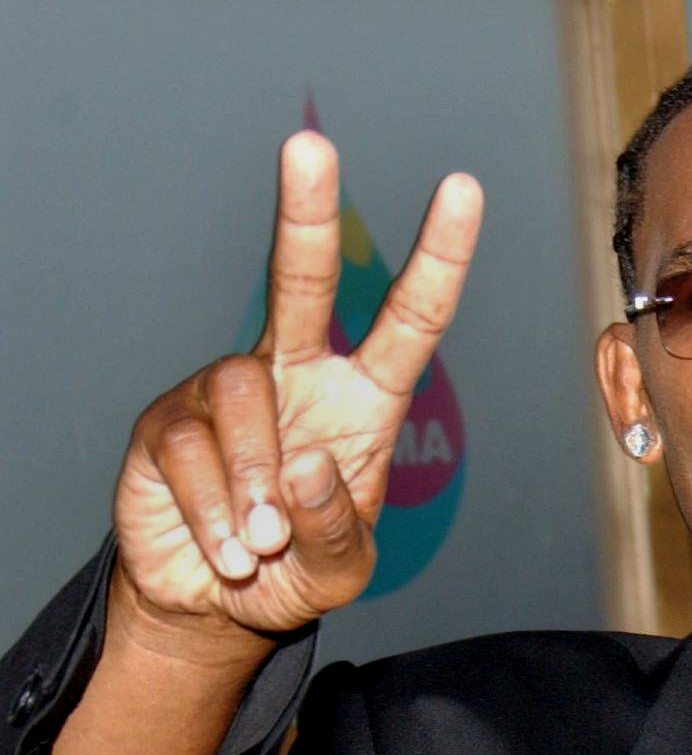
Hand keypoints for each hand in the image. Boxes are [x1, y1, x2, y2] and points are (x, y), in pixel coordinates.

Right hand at [112, 131, 483, 638]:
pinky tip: (227, 550)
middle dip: (305, 213)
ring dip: (257, 484)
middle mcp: (294, 378)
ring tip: (261, 547)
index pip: (408, 322)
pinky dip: (216, 514)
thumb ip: (340, 529)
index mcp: (361, 402)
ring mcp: (225, 394)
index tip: (461, 189)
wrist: (213, 608)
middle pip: (299, 282)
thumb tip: (307, 463)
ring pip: (244, 393)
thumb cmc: (294, 574)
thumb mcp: (341, 572)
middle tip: (310, 146)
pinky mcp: (167, 425)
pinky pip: (193, 452)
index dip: (437, 258)